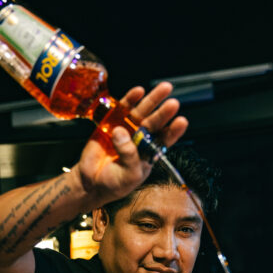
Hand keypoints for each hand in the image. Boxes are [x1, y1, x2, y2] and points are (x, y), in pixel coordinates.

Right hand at [75, 81, 188, 205]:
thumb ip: (129, 155)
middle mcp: (140, 139)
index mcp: (149, 153)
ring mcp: (126, 129)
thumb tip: (121, 131)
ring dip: (152, 100)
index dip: (174, 131)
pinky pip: (122, 109)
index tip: (182, 121)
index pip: (164, 140)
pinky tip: (139, 91)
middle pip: (155, 122)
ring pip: (142, 112)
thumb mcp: (128, 175)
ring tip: (165, 89)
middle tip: (174, 103)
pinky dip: (130, 99)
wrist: (91, 182)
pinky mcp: (111, 123)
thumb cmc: (114, 183)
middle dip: (164, 112)